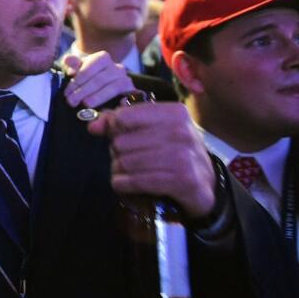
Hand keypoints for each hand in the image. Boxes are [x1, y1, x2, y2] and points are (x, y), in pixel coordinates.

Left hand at [60, 52, 134, 108]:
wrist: (102, 87)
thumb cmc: (86, 77)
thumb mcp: (76, 69)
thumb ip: (71, 64)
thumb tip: (69, 63)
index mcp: (103, 58)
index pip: (91, 67)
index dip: (78, 79)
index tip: (67, 92)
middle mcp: (117, 68)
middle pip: (100, 78)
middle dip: (84, 91)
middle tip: (71, 102)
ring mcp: (126, 80)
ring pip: (114, 87)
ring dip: (98, 96)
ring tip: (85, 104)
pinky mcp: (133, 93)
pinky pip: (130, 97)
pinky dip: (121, 102)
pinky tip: (109, 110)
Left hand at [87, 103, 216, 218]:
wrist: (205, 183)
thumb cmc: (174, 151)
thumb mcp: (154, 129)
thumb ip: (121, 122)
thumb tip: (93, 126)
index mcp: (173, 113)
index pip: (123, 117)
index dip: (113, 129)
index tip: (118, 137)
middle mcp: (180, 131)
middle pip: (121, 142)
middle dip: (118, 153)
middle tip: (127, 158)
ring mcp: (183, 156)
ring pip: (126, 163)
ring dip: (119, 171)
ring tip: (127, 172)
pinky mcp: (182, 180)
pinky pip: (136, 181)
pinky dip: (123, 185)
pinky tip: (125, 184)